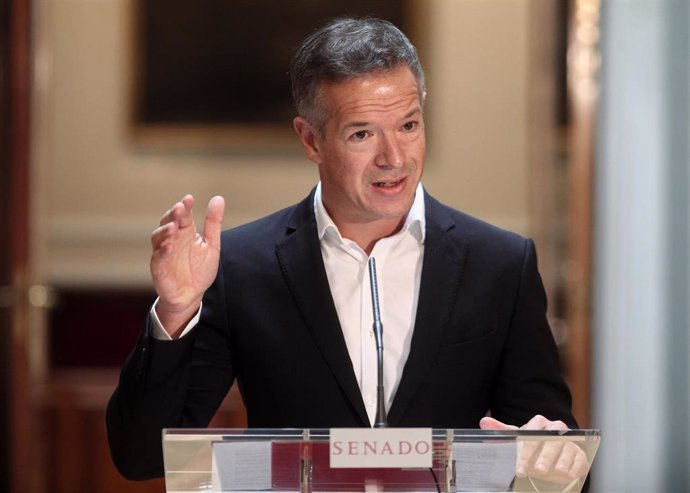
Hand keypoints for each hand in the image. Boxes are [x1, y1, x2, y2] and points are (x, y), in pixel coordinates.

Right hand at [150, 195, 224, 336]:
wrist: (192, 295)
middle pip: (168, 222)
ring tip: (173, 227)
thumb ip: (213, 223)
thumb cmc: (200, 269)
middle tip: (179, 208)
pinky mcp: (158, 267)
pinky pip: (157, 257)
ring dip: (165, 230)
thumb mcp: (212, 245)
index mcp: (185, 232)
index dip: (184, 206)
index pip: (183, 215)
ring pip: (158, 237)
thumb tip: (218, 198)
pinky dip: (162, 252)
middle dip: (172, 214)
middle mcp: (172, 239)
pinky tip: (169, 248)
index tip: (189, 199)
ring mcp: (163, 252)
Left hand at [480, 415, 589, 484]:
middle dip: (545, 455)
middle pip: (553, 440)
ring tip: (555, 472)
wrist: (548, 457)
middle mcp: (557, 430)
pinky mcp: (580, 454)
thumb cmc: (530, 446)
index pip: (533, 433)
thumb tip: (484, 422)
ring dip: (561, 461)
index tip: (519, 467)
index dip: (526, 450)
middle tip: (538, 469)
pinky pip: (580, 459)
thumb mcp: (516, 440)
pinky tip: (567, 475)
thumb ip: (501, 431)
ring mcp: (570, 442)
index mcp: (540, 423)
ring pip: (568, 448)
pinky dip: (575, 467)